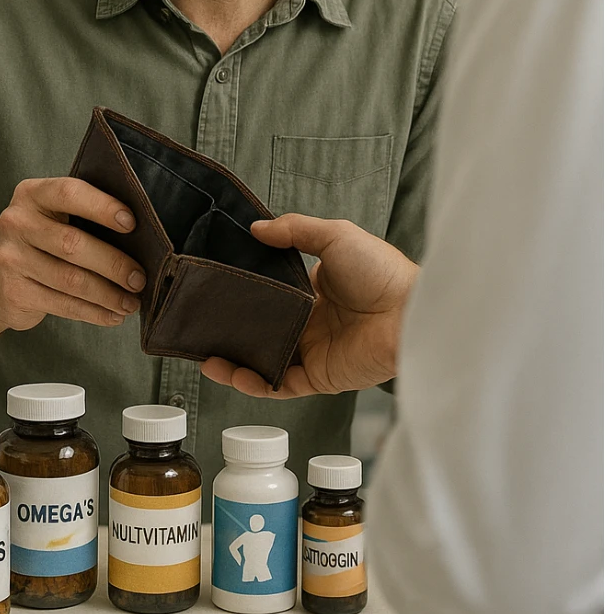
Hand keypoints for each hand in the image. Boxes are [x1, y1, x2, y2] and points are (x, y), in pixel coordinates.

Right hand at [0, 176, 146, 333]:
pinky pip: (62, 304)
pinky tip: (113, 316)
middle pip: (72, 244)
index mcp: (32, 194)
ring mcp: (11, 258)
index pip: (69, 193)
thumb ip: (85, 215)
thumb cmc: (42, 242)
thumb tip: (143, 236)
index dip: (102, 207)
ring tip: (131, 303)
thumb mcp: (54, 217)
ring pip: (71, 280)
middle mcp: (16, 222)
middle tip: (139, 279)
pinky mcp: (14, 291)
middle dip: (113, 264)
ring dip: (108, 295)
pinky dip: (94, 312)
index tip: (132, 224)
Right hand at [200, 215, 418, 398]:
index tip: (217, 290)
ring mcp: (315, 352)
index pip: (272, 294)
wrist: (410, 311)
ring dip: (235, 361)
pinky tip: (232, 372)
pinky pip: (281, 385)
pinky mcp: (320, 377)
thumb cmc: (382, 271)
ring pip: (265, 361)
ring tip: (205, 355)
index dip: (246, 294)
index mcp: (316, 290)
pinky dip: (254, 382)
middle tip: (202, 326)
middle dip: (233, 331)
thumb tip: (256, 228)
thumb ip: (294, 230)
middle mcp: (312, 323)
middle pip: (264, 330)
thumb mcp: (335, 235)